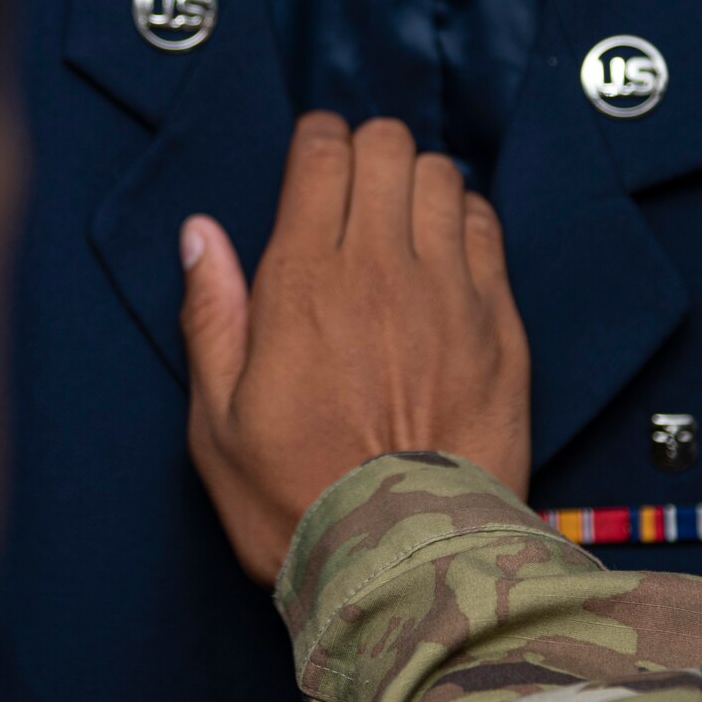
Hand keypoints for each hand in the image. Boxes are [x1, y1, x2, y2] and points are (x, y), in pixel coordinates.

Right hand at [179, 112, 530, 583]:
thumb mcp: (217, 420)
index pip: (320, 154)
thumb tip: (200, 234)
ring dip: (416, 181)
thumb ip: (210, 315)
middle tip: (352, 185)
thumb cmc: (296, 500)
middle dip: (365, 149)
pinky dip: (464, 220)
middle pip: (386, 147)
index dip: (313, 141)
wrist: (403, 561)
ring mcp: (449, 291)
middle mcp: (379, 269)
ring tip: (400, 217)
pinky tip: (445, 253)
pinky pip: (487, 227)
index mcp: (300, 283)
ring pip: (442, 175)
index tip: (308, 158)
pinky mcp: (501, 324)